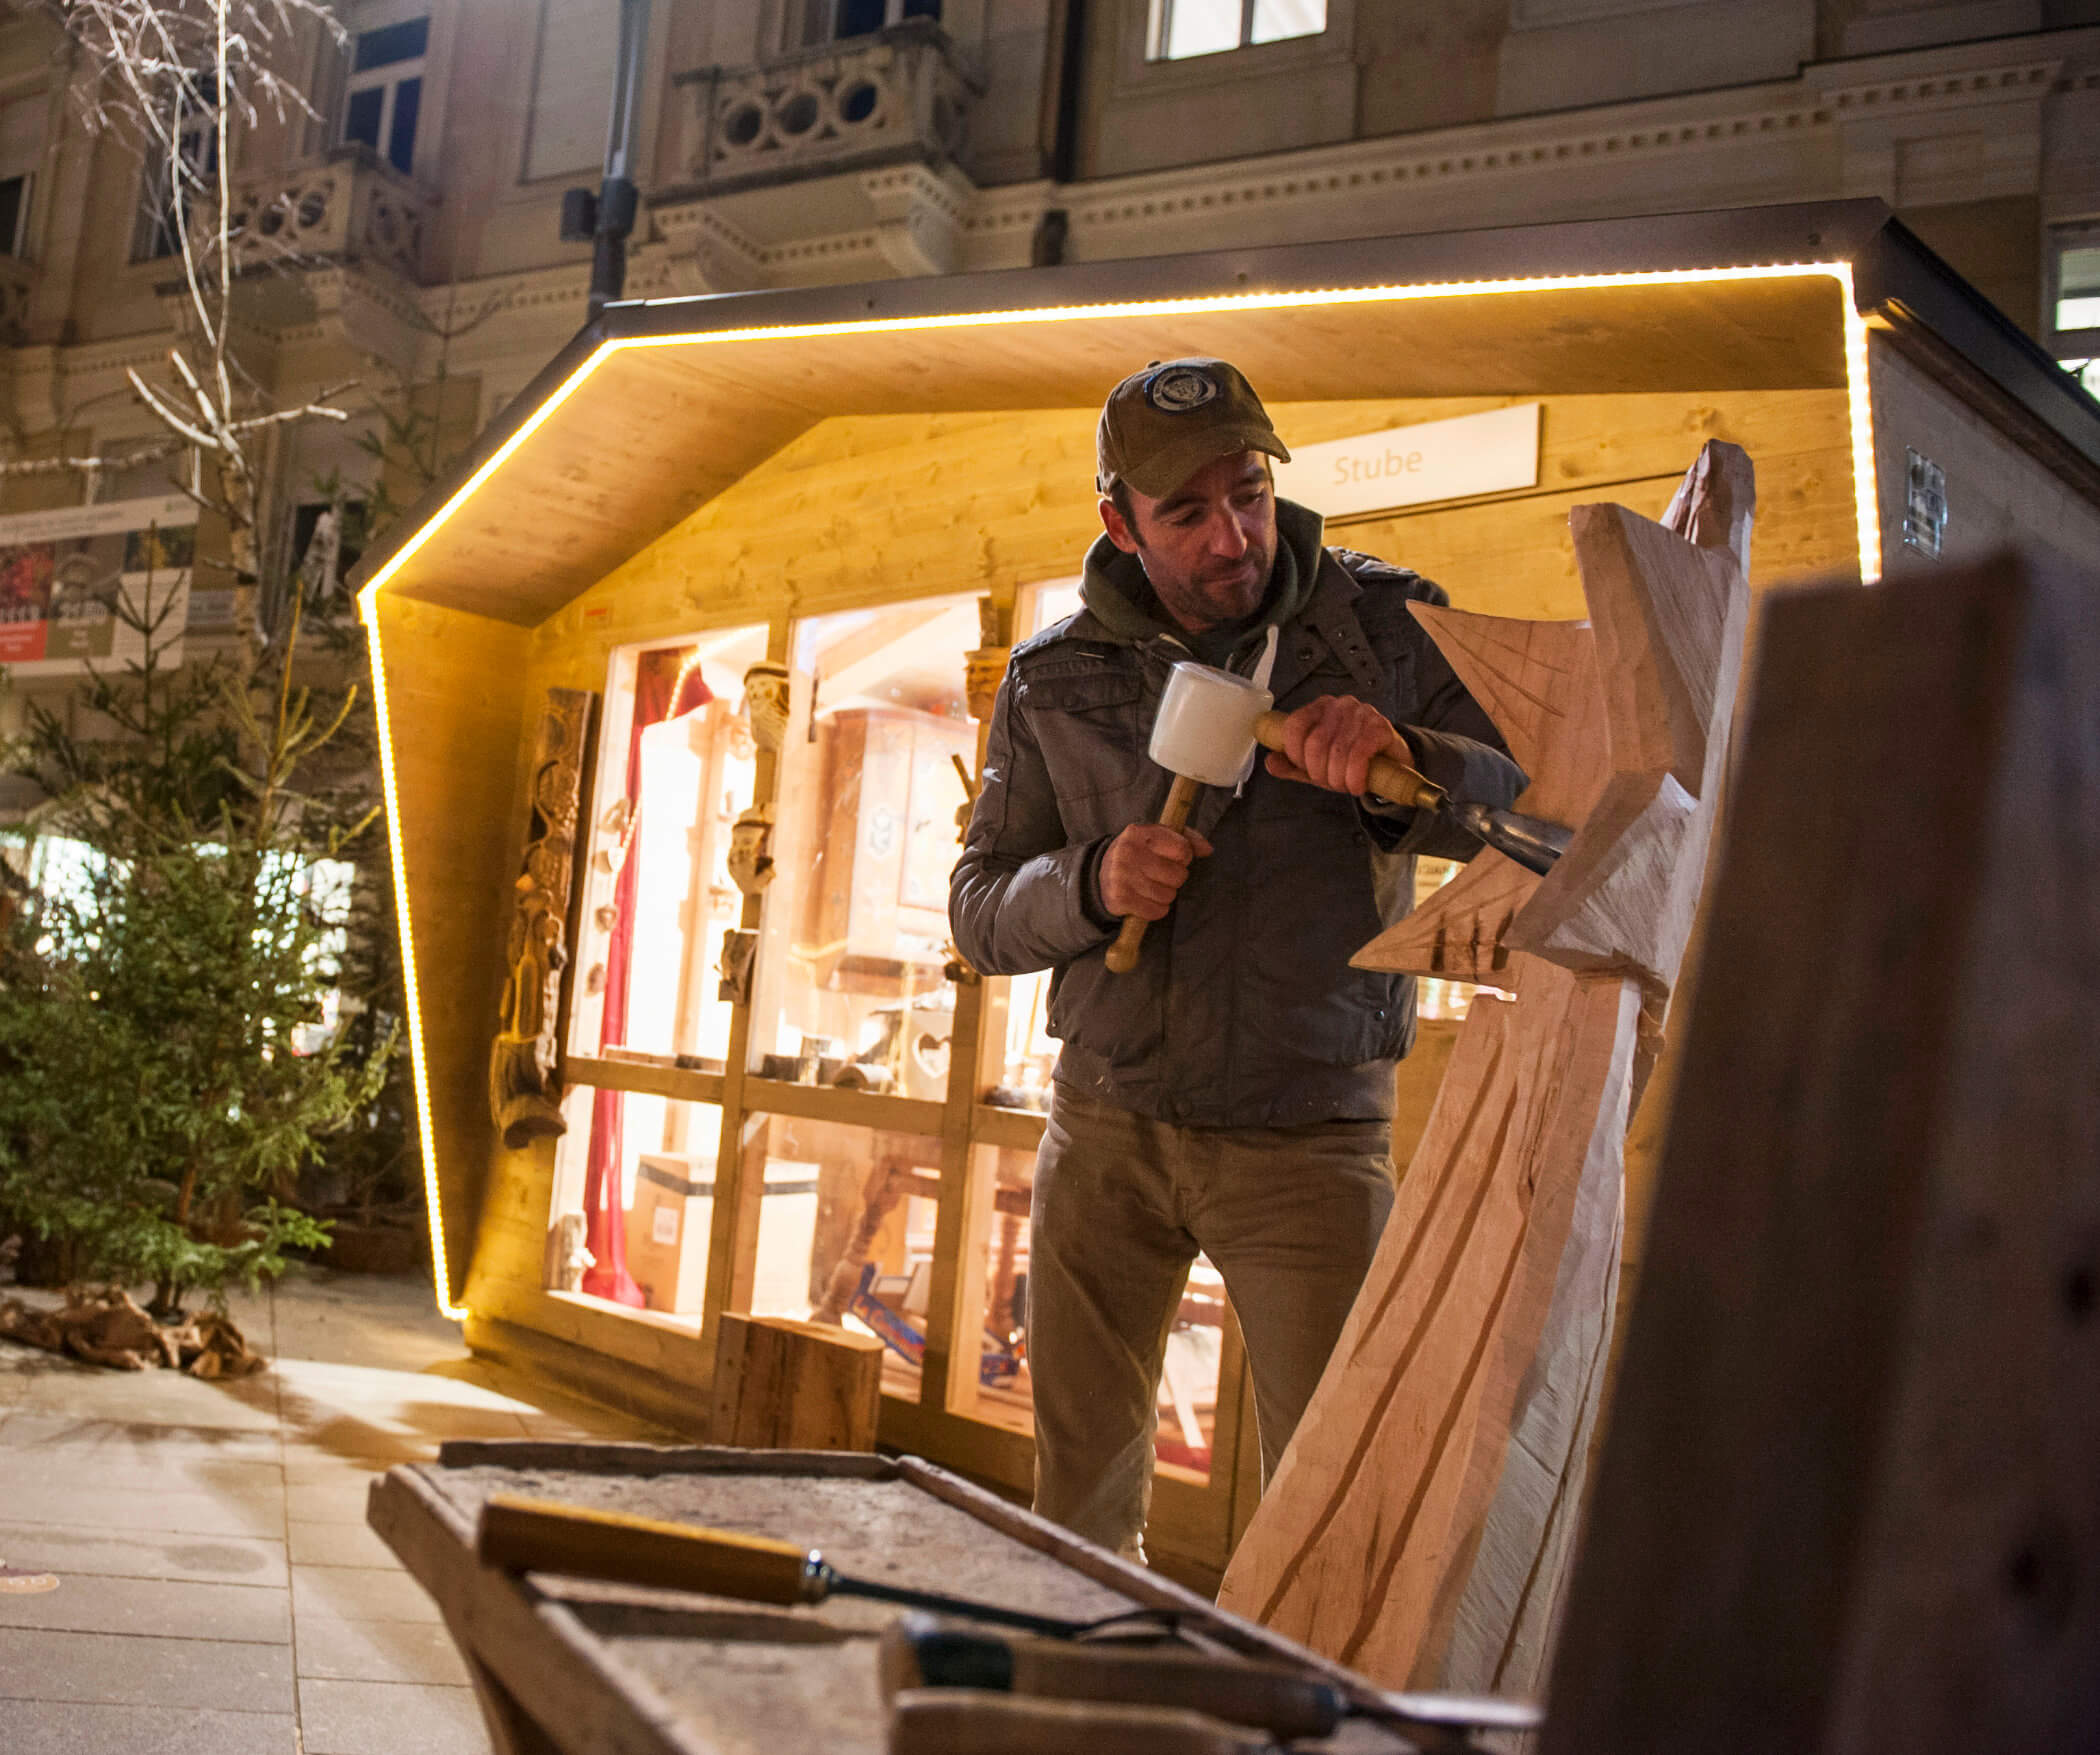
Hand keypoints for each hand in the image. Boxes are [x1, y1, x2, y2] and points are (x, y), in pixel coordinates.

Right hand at [1099, 822, 1213, 920]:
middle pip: (1179, 876)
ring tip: (1152, 887)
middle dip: (1175, 879)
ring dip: (1165, 895)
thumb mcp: (1159, 838)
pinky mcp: (1119, 899)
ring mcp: (1121, 876)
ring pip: (1169, 896)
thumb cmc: (1140, 853)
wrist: (1102, 873)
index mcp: (1139, 832)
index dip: (1184, 857)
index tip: (1174, 858)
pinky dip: (1156, 909)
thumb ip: (1187, 839)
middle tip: (1161, 875)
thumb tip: (1208, 849)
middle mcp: (1128, 852)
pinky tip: (1145, 899)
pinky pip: (1156, 911)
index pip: (1183, 850)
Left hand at [1264, 695, 1415, 795]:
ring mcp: (1362, 713)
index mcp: (1319, 708)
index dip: (1295, 755)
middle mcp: (1340, 705)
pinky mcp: (1381, 726)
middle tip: (1330, 782)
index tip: (1306, 770)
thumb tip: (1270, 762)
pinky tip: (1357, 785)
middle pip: (1315, 743)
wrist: (1392, 765)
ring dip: (1339, 778)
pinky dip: (1354, 777)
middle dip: (1320, 772)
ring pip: (1336, 752)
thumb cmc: (1351, 761)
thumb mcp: (1317, 765)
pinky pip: (1359, 754)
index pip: (1294, 726)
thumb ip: (1292, 765)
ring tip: (1346, 784)